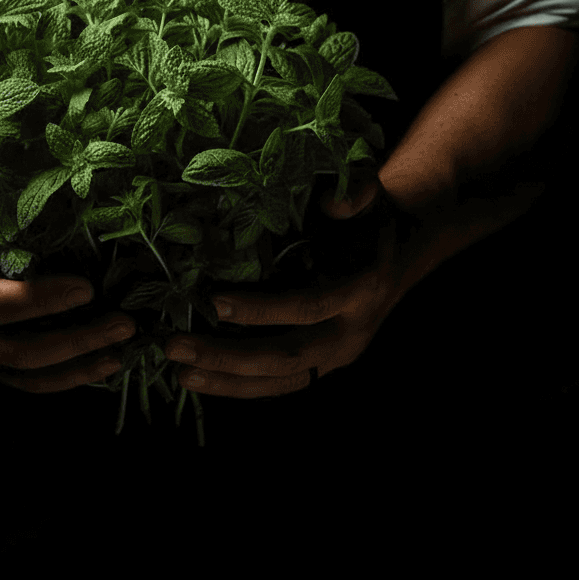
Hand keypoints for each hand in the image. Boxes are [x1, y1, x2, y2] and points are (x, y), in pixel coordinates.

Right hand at [0, 164, 136, 392]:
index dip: (39, 301)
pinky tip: (104, 361)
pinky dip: (67, 374)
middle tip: (123, 323)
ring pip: (26, 375)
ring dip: (78, 366)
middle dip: (74, 341)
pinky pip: (28, 378)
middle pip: (15, 350)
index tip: (86, 288)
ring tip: (123, 349)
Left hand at [162, 169, 412, 398]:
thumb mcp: (373, 199)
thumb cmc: (375, 221)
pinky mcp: (321, 366)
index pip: (309, 307)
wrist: (403, 256)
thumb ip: (359, 194)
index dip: (263, 310)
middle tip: (175, 346)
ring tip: (180, 372)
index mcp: (363, 292)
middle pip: (286, 357)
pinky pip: (279, 384)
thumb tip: (333, 203)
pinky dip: (239, 386)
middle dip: (228, 356)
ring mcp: (336, 356)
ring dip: (226, 380)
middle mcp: (350, 334)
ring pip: (279, 381)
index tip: (215, 303)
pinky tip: (200, 378)